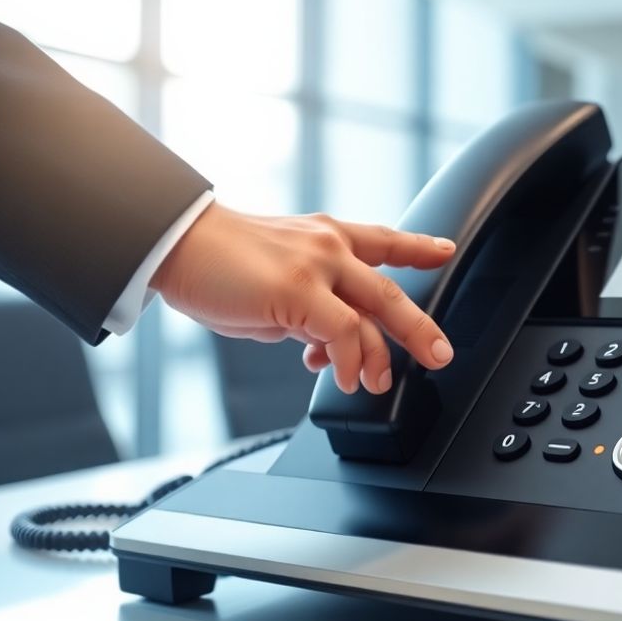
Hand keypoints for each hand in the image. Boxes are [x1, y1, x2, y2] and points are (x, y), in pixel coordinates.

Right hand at [152, 202, 456, 394]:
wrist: (176, 243)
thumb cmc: (213, 262)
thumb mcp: (274, 282)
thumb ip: (307, 306)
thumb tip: (322, 343)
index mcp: (324, 236)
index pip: (382, 239)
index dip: (418, 247)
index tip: (444, 250)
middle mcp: (329, 246)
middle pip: (391, 289)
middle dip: (419, 327)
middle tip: (440, 354)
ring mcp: (318, 267)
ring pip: (375, 313)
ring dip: (382, 357)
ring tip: (377, 384)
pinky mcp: (301, 291)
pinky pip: (343, 333)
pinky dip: (349, 361)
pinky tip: (345, 378)